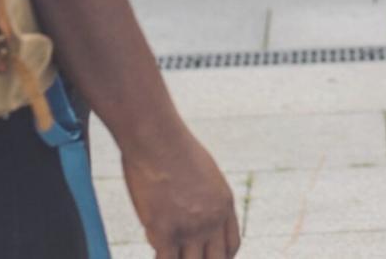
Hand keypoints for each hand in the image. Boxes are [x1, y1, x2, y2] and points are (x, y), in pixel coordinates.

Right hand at [122, 126, 240, 257]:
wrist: (157, 139)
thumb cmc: (172, 148)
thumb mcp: (202, 171)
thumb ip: (202, 195)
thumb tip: (191, 207)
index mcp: (225, 204)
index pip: (232, 246)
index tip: (208, 258)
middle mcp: (212, 220)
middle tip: (186, 256)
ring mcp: (190, 228)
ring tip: (168, 252)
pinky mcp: (164, 231)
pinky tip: (154, 254)